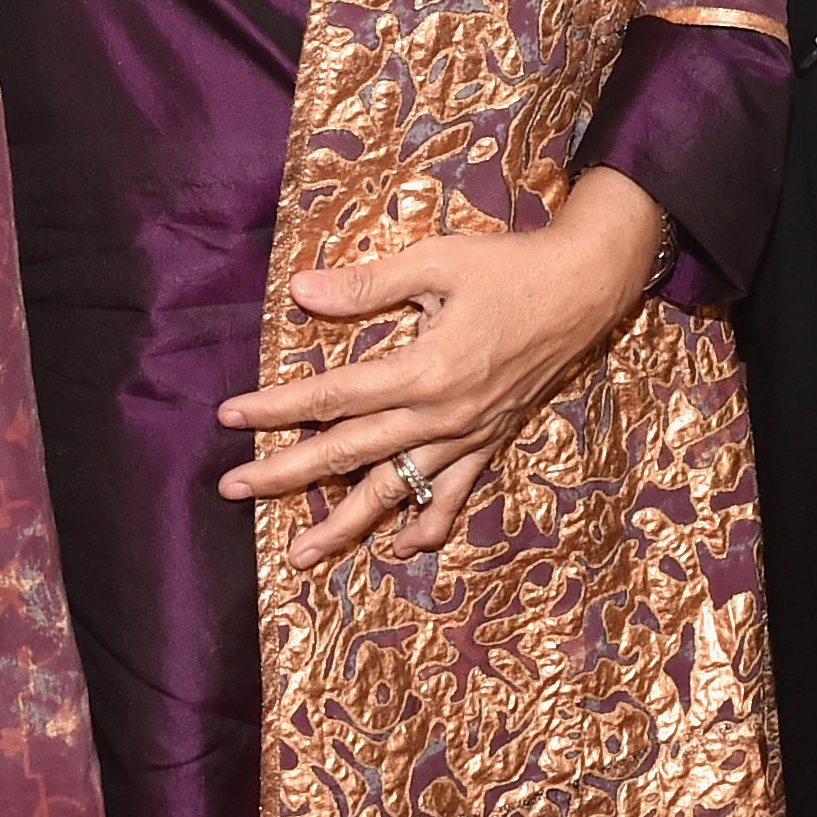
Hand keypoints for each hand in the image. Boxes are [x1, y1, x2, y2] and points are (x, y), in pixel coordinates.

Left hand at [216, 169, 673, 571]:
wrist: (586, 288)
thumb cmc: (510, 267)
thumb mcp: (438, 260)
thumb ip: (368, 284)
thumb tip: (300, 291)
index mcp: (425, 369)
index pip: (331, 397)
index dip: (275, 408)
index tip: (229, 416)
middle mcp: (443, 416)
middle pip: (348, 454)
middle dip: (285, 475)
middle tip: (232, 491)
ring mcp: (467, 438)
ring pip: (395, 492)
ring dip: (344, 526)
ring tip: (302, 556)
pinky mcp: (490, 443)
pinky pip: (454, 498)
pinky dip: (426, 526)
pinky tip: (399, 548)